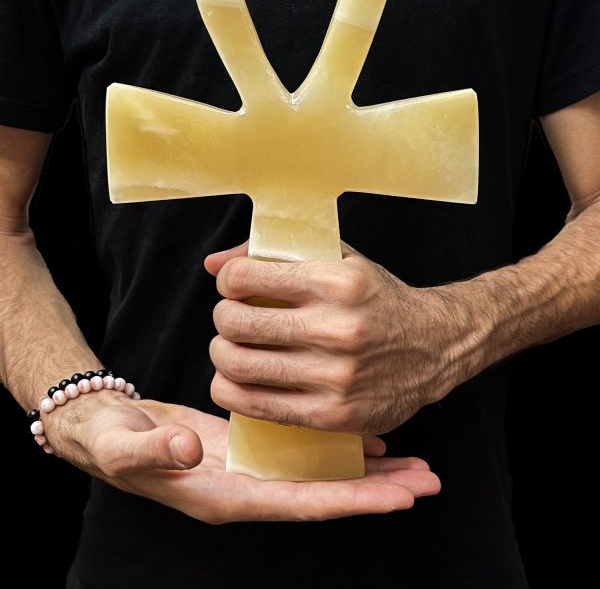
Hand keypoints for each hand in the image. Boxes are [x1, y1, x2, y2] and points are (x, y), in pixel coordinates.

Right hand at [43, 389, 439, 522]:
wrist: (103, 429)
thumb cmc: (110, 441)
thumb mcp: (124, 445)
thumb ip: (154, 452)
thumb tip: (189, 453)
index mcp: (226, 497)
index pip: (300, 504)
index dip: (351, 500)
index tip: (399, 496)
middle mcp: (248, 489)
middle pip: (324, 496)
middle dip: (377, 491)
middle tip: (428, 479)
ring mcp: (252, 469)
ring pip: (321, 475)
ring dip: (368, 472)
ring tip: (415, 465)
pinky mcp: (251, 447)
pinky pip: (305, 453)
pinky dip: (338, 448)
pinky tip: (368, 440)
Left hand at [206, 241, 477, 434]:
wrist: (434, 346)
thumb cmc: (377, 298)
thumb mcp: (338, 259)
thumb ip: (276, 254)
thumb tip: (213, 264)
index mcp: (335, 282)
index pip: (243, 278)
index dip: (228, 281)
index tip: (236, 287)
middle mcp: (335, 329)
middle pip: (234, 324)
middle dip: (222, 318)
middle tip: (233, 318)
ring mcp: (334, 376)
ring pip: (238, 366)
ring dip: (223, 354)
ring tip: (234, 348)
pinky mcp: (334, 414)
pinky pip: (258, 406)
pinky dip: (235, 391)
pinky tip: (241, 379)